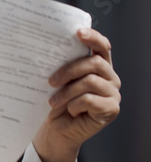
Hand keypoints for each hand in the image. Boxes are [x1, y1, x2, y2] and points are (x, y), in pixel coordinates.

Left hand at [33, 28, 120, 161]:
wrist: (57, 129)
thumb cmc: (57, 102)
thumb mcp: (58, 80)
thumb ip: (62, 65)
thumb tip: (48, 48)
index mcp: (98, 65)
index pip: (102, 46)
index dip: (93, 37)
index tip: (77, 32)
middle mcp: (109, 77)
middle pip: (94, 63)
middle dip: (69, 70)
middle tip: (50, 81)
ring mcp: (113, 93)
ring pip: (90, 81)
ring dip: (67, 91)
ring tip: (54, 101)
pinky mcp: (111, 109)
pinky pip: (90, 100)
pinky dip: (75, 105)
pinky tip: (70, 110)